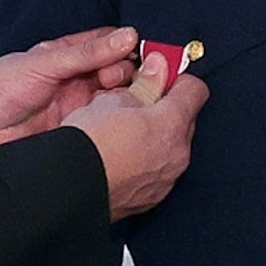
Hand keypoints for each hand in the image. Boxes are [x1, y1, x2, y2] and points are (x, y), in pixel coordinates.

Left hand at [0, 26, 141, 148]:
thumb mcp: (42, 63)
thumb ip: (84, 52)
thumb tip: (125, 37)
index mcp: (71, 57)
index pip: (112, 46)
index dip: (132, 46)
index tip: (147, 51)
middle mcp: (81, 82)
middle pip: (123, 74)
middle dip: (135, 74)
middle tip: (135, 79)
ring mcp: (84, 110)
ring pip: (121, 101)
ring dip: (130, 99)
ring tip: (129, 99)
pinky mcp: (84, 135)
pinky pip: (110, 127)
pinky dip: (121, 123)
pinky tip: (123, 120)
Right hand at [65, 68, 206, 218]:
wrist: (70, 188)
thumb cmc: (87, 144)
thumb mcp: (112, 100)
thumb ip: (144, 84)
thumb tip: (158, 69)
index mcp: (171, 124)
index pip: (195, 89)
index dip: (177, 78)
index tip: (160, 76)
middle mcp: (177, 154)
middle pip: (185, 120)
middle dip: (166, 108)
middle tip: (136, 103)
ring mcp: (167, 179)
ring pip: (172, 147)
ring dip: (156, 136)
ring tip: (124, 133)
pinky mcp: (153, 197)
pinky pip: (159, 170)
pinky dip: (147, 160)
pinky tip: (122, 156)